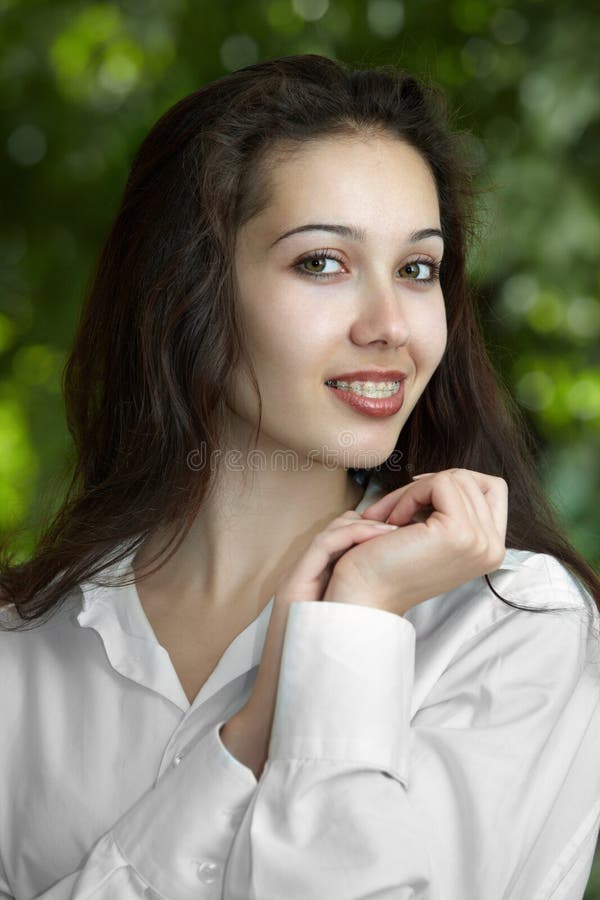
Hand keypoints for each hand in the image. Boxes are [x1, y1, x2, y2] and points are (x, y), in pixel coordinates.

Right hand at [221, 511, 399, 777]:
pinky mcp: (293, 585)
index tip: (404, 535)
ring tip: (395, 528)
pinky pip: (324, 546)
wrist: (286, 699)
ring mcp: (297, 579)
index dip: (372, 533)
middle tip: (403, 523)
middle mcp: (304, 577)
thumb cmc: (322, 673)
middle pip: (338, 532)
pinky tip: (380, 537)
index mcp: (318, 585)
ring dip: (366, 525)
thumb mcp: (350, 633)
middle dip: (372, 522)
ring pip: (331, 533)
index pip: (344, 544)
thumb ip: (364, 610)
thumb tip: (398, 602)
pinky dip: (352, 536)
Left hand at [322, 468, 507, 616]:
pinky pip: (439, 484)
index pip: (493, 488)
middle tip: (394, 508)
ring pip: (454, 478)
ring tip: (391, 517)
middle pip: (470, 480)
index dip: (455, 481)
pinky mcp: (459, 531)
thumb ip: (456, 511)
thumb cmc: (390, 563)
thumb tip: (452, 477)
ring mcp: (480, 540)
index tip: (421, 495)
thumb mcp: (436, 535)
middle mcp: (493, 548)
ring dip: (414, 491)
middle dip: (426, 486)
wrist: (365, 594)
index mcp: (492, 550)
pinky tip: (393, 521)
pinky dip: (410, 494)